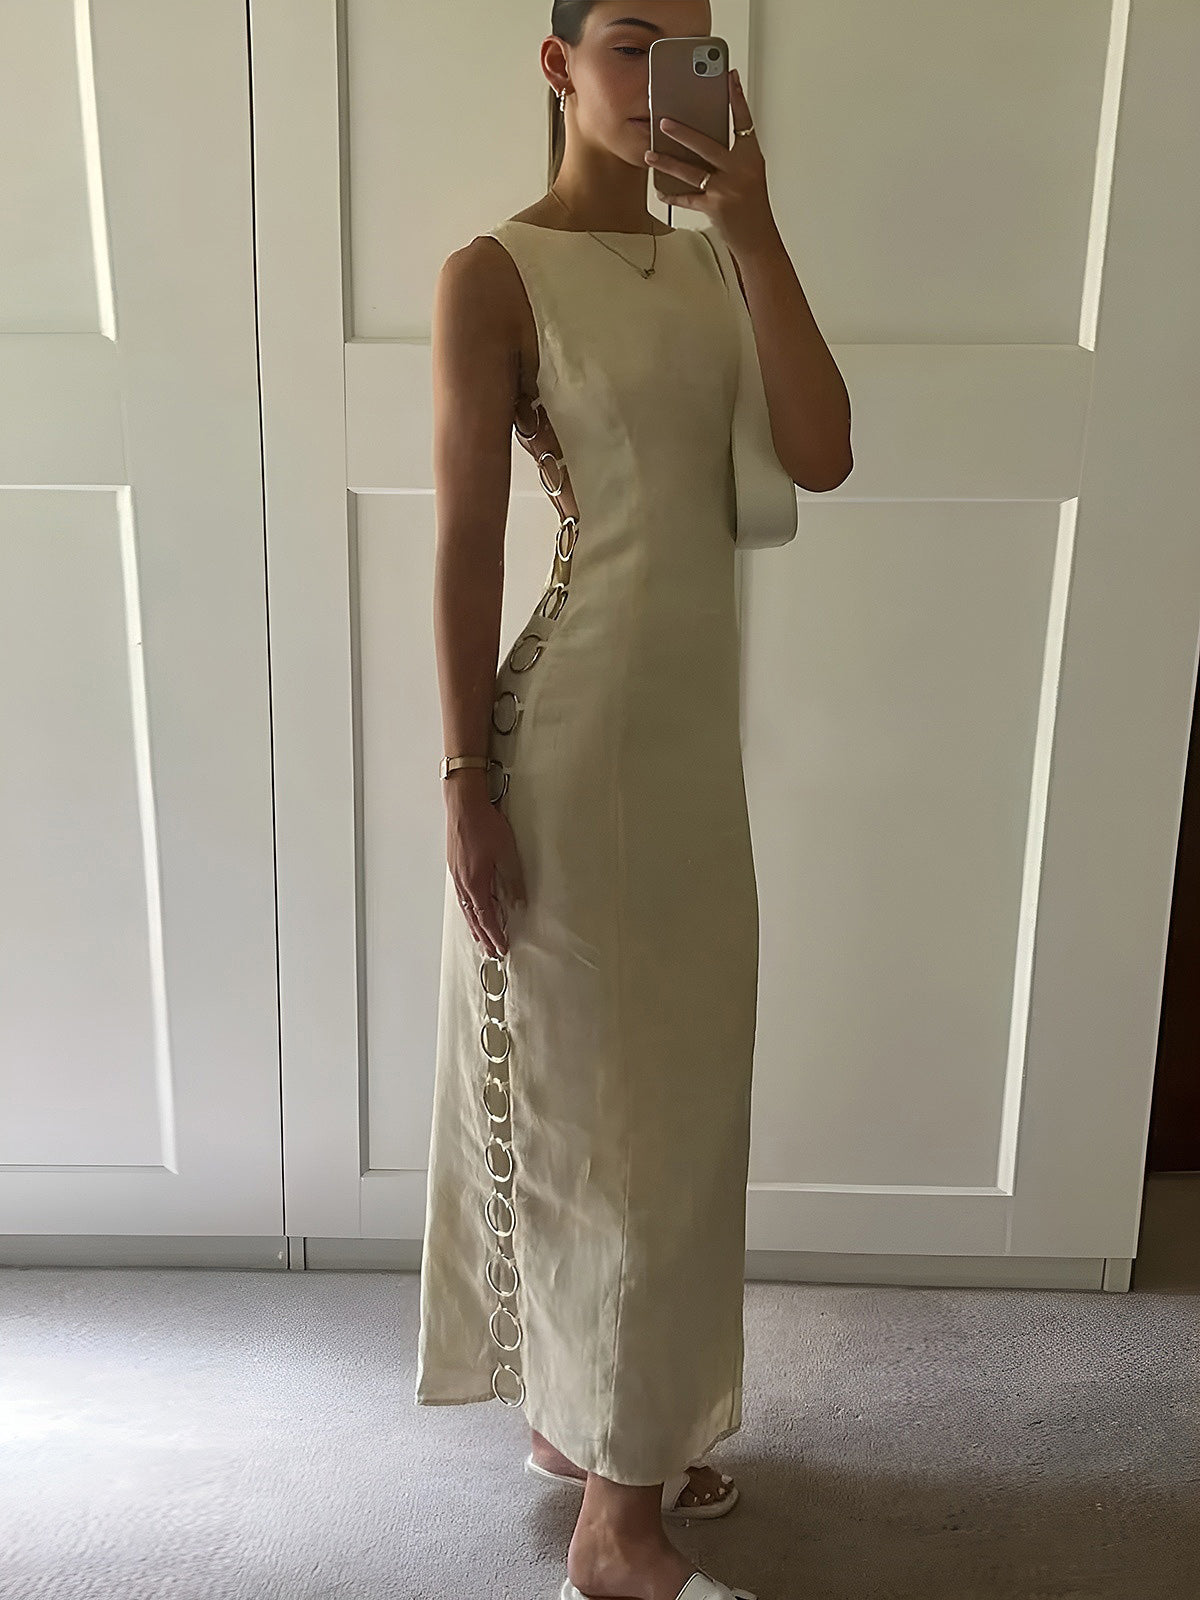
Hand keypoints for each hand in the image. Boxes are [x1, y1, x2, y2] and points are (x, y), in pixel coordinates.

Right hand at [446, 788, 526, 958]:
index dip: (495, 934)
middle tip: (491, 952)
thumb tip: (517, 902)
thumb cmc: (483, 824)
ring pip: (466, 908)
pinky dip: (469, 909)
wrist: (463, 804)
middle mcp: (463, 883)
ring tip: (480, 938)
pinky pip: (462, 896)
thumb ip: (513, 880)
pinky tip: (472, 908)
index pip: (486, 917)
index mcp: (475, 883)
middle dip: (483, 936)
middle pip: (473, 918)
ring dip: (474, 925)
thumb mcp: (506, 854)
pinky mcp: (456, 865)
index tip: (501, 948)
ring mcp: (457, 874)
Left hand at [644, 67, 773, 254]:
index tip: (729, 77)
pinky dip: (672, 196)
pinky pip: (687, 199)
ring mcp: (727, 189)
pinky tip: (660, 191)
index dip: (737, 98)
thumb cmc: (752, 205)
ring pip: (691, 171)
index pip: (743, 121)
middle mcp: (740, 170)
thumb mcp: (749, 174)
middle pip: (707, 144)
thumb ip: (732, 155)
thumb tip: (702, 138)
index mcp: (751, 157)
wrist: (758, 238)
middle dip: (682, 132)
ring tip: (650, 155)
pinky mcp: (714, 207)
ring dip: (667, 163)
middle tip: (663, 121)